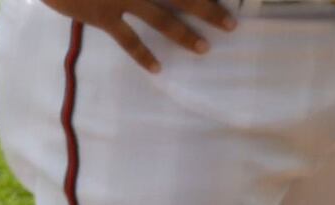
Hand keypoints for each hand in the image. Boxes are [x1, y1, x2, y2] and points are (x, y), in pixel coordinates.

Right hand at [41, 0, 229, 63]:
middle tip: (231, 25)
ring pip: (161, 18)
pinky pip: (127, 39)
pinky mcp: (102, 16)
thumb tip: (152, 1)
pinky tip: (157, 69)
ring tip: (204, 48)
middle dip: (208, 9)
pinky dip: (142, 54)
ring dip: (184, 34)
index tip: (226, 1)